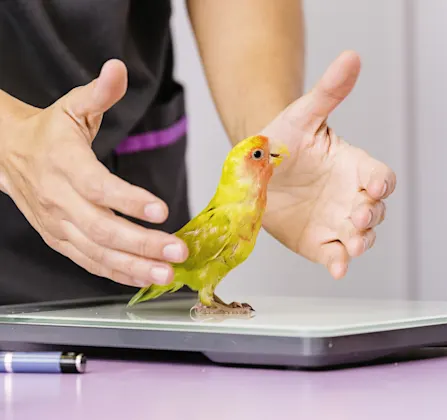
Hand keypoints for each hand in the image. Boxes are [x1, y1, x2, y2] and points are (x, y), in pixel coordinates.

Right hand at [0, 59, 187, 286]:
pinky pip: (89, 261)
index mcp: (65, 164)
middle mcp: (60, 199)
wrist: (9, 155)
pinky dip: (117, 273)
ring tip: (166, 275)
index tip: (161, 210)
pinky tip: (143, 278)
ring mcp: (58, 224)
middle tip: (177, 252)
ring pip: (97, 252)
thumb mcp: (72, 106)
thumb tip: (118, 68)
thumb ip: (99, 93)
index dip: (128, 200)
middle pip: (102, 228)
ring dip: (133, 267)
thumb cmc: (49, 133)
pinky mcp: (60, 240)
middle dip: (142, 243)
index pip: (98, 187)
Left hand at [261, 51, 395, 278]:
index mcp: (352, 166)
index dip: (380, 183)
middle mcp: (349, 196)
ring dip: (360, 242)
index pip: (379, 176)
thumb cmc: (283, 140)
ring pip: (360, 236)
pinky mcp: (318, 241)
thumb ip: (328, 92)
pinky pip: (334, 254)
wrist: (256, 167)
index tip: (373, 186)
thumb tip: (351, 57)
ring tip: (351, 244)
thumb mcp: (302, 115)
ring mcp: (334, 220)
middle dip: (370, 216)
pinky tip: (337, 269)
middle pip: (375, 211)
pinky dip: (338, 263)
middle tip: (356, 215)